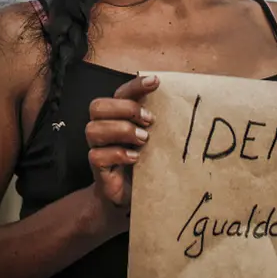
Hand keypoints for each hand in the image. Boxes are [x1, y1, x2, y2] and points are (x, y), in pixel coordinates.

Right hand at [84, 74, 158, 216]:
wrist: (132, 194)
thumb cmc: (147, 160)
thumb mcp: (156, 138)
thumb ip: (159, 121)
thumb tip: (183, 101)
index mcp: (119, 116)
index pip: (120, 93)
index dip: (135, 85)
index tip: (156, 82)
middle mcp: (105, 128)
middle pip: (98, 106)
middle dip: (126, 109)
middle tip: (150, 121)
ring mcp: (99, 147)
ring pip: (93, 128)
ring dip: (122, 130)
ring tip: (144, 140)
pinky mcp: (98, 168)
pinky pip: (97, 155)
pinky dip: (118, 153)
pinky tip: (136, 158)